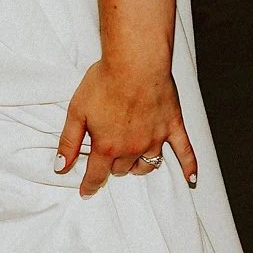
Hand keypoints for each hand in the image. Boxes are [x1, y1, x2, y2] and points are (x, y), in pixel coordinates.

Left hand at [55, 56, 199, 194]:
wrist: (135, 61)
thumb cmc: (105, 82)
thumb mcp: (76, 112)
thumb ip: (68, 142)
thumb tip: (60, 166)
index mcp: (107, 146)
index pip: (96, 175)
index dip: (89, 185)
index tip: (86, 192)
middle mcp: (132, 148)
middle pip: (121, 170)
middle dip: (112, 166)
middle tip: (107, 156)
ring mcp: (155, 139)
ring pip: (146, 165)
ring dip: (137, 166)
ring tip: (131, 161)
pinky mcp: (172, 127)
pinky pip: (185, 152)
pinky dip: (189, 167)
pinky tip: (191, 180)